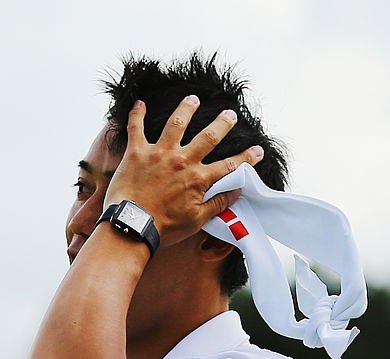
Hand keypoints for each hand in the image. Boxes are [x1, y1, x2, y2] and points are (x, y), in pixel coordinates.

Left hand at [103, 95, 263, 246]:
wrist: (131, 226)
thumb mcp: (195, 221)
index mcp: (198, 179)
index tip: (258, 151)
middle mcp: (182, 161)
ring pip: (177, 123)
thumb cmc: (162, 228)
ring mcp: (159, 154)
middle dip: (222, 124)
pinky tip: (140, 103)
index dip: (246, 158)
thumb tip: (236, 193)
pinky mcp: (137, 153)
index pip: (228, 166)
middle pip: (208, 136)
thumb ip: (216, 205)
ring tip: (193, 99)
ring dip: (187, 109)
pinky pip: (136, 128)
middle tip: (230, 115)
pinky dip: (137, 114)